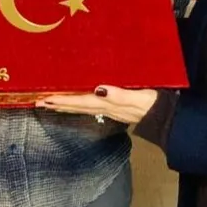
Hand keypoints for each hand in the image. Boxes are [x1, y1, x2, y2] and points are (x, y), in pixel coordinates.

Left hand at [36, 86, 157, 123]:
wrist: (168, 117)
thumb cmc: (155, 104)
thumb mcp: (139, 97)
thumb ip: (120, 95)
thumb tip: (99, 89)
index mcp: (108, 102)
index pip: (79, 101)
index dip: (61, 100)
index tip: (44, 98)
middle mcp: (106, 107)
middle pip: (76, 106)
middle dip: (57, 104)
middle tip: (38, 101)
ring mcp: (110, 109)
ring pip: (81, 107)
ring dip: (64, 105)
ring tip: (48, 103)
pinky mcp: (115, 108)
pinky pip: (90, 106)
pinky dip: (78, 105)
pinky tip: (74, 103)